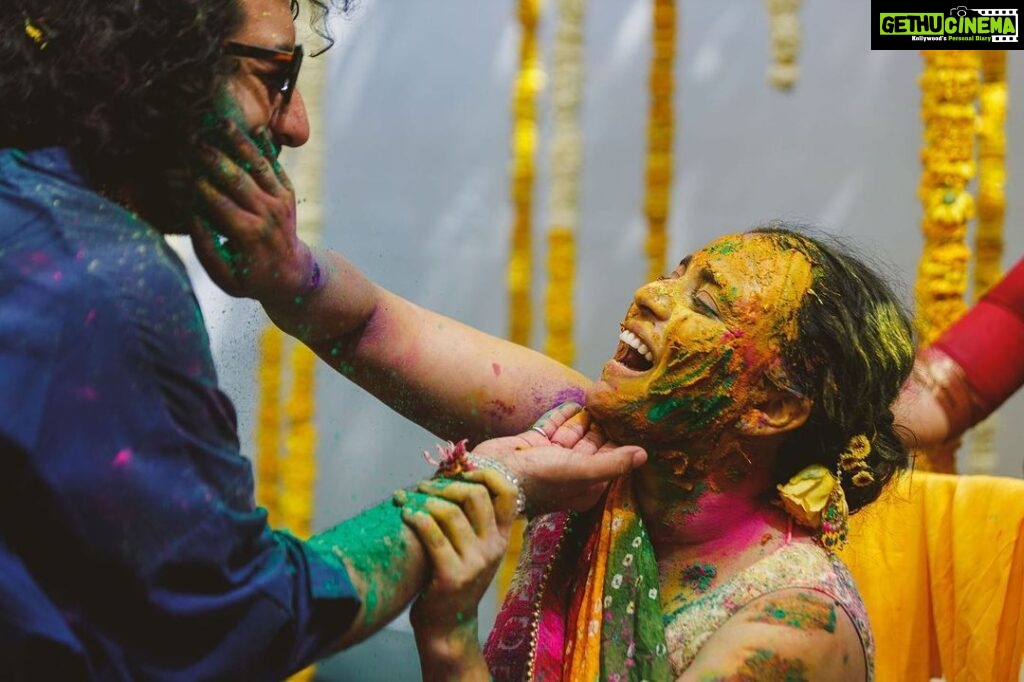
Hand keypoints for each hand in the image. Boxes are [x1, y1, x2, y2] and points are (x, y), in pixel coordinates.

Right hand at [189, 120, 315, 303]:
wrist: (292, 275)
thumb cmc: (250, 277)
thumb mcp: (224, 277)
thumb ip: (206, 249)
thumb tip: (190, 215)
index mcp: (248, 234)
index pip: (216, 202)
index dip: (194, 183)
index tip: (173, 166)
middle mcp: (266, 213)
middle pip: (234, 178)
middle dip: (210, 157)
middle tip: (188, 138)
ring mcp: (280, 200)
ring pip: (256, 165)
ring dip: (237, 142)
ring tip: (218, 122)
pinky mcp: (287, 192)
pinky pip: (275, 165)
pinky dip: (265, 146)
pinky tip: (252, 127)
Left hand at [397, 470, 514, 677]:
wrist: (448, 628)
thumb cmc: (454, 580)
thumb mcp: (474, 549)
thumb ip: (470, 520)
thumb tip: (448, 477)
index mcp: (501, 537)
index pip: (506, 492)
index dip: (485, 473)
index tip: (460, 471)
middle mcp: (493, 548)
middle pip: (475, 495)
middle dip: (445, 485)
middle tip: (423, 487)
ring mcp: (475, 563)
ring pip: (450, 513)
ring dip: (424, 500)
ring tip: (408, 501)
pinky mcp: (452, 577)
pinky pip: (432, 536)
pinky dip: (416, 519)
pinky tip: (404, 515)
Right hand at [471, 402, 646, 515]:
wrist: (491, 476)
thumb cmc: (539, 479)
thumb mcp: (580, 472)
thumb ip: (613, 463)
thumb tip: (644, 455)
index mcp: (585, 487)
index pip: (610, 463)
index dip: (622, 443)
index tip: (635, 423)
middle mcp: (570, 473)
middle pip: (594, 447)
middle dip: (605, 428)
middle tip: (621, 405)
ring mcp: (550, 458)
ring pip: (575, 434)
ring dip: (586, 419)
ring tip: (603, 399)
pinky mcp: (534, 443)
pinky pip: (555, 425)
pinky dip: (566, 414)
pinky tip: (578, 402)